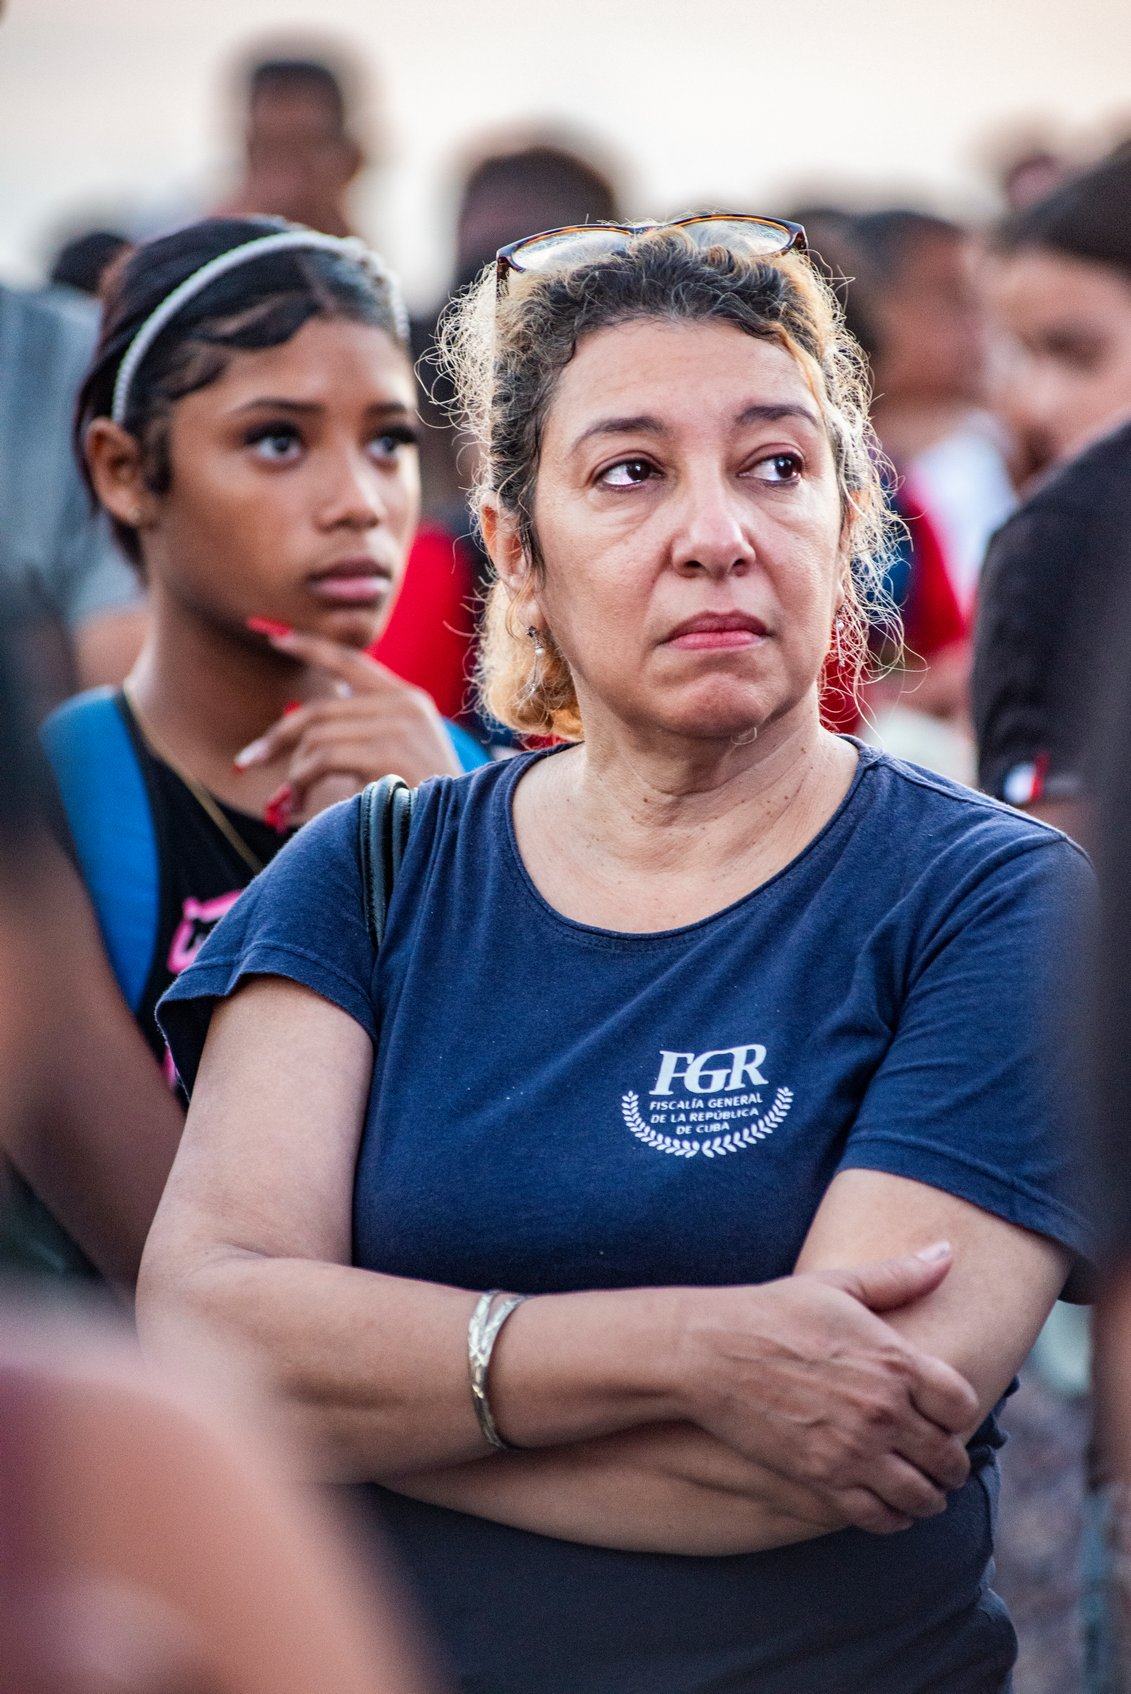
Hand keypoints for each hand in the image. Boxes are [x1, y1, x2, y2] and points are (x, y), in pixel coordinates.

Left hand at [237, 627, 463, 822]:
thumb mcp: (390, 761)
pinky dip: (302, 780)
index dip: (310, 646)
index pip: (352, 661)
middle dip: (278, 735)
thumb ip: (354, 734)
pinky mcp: (389, 750)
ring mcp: (399, 724)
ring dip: (295, 772)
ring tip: (292, 802)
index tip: (272, 635)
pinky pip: (322, 756)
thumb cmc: (419, 807)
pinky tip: (301, 803)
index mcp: (408, 701)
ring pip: (317, 734)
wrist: (458, 836)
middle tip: (247, 760)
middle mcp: (405, 704)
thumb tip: (296, 724)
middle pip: (320, 708)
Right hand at [674, 1246, 978, 1534]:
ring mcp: (854, 1450)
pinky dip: (892, 1517)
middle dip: (948, 1462)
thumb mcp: (838, 1285)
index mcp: (895, 1360)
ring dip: (927, 1495)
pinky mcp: (823, 1480)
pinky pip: (880, 1517)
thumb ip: (900, 1275)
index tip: (944, 1415)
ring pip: (922, 1496)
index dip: (959, 1413)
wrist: (710, 1352)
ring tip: (920, 1488)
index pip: (963, 1406)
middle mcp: (884, 1411)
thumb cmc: (774, 1311)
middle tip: (939, 1461)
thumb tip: (948, 1250)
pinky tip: (887, 1504)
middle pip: (948, 1457)